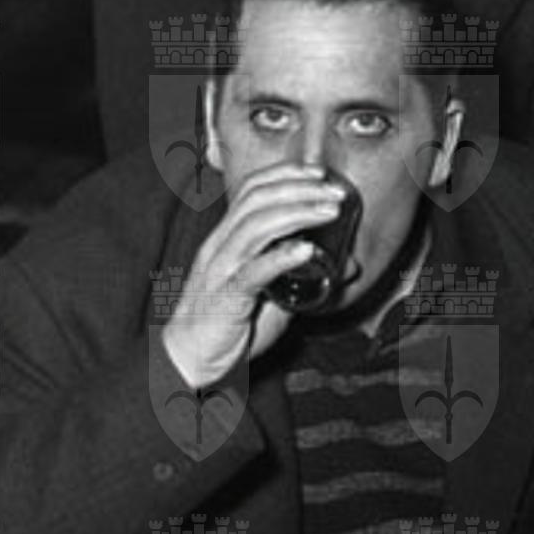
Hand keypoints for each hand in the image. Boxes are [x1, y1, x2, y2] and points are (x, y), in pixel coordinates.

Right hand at [163, 165, 350, 392]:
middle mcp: (219, 246)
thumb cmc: (226, 327)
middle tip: (334, 191)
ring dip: (298, 213)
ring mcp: (220, 270)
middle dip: (299, 188)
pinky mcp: (225, 298)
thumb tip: (345, 265)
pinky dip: (282, 257)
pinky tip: (306, 251)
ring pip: (256, 227)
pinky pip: (253, 271)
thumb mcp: (271, 296)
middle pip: (256, 201)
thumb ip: (302, 278)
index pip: (250, 191)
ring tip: (330, 211)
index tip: (318, 172)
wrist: (187, 361)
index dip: (285, 174)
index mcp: (225, 239)